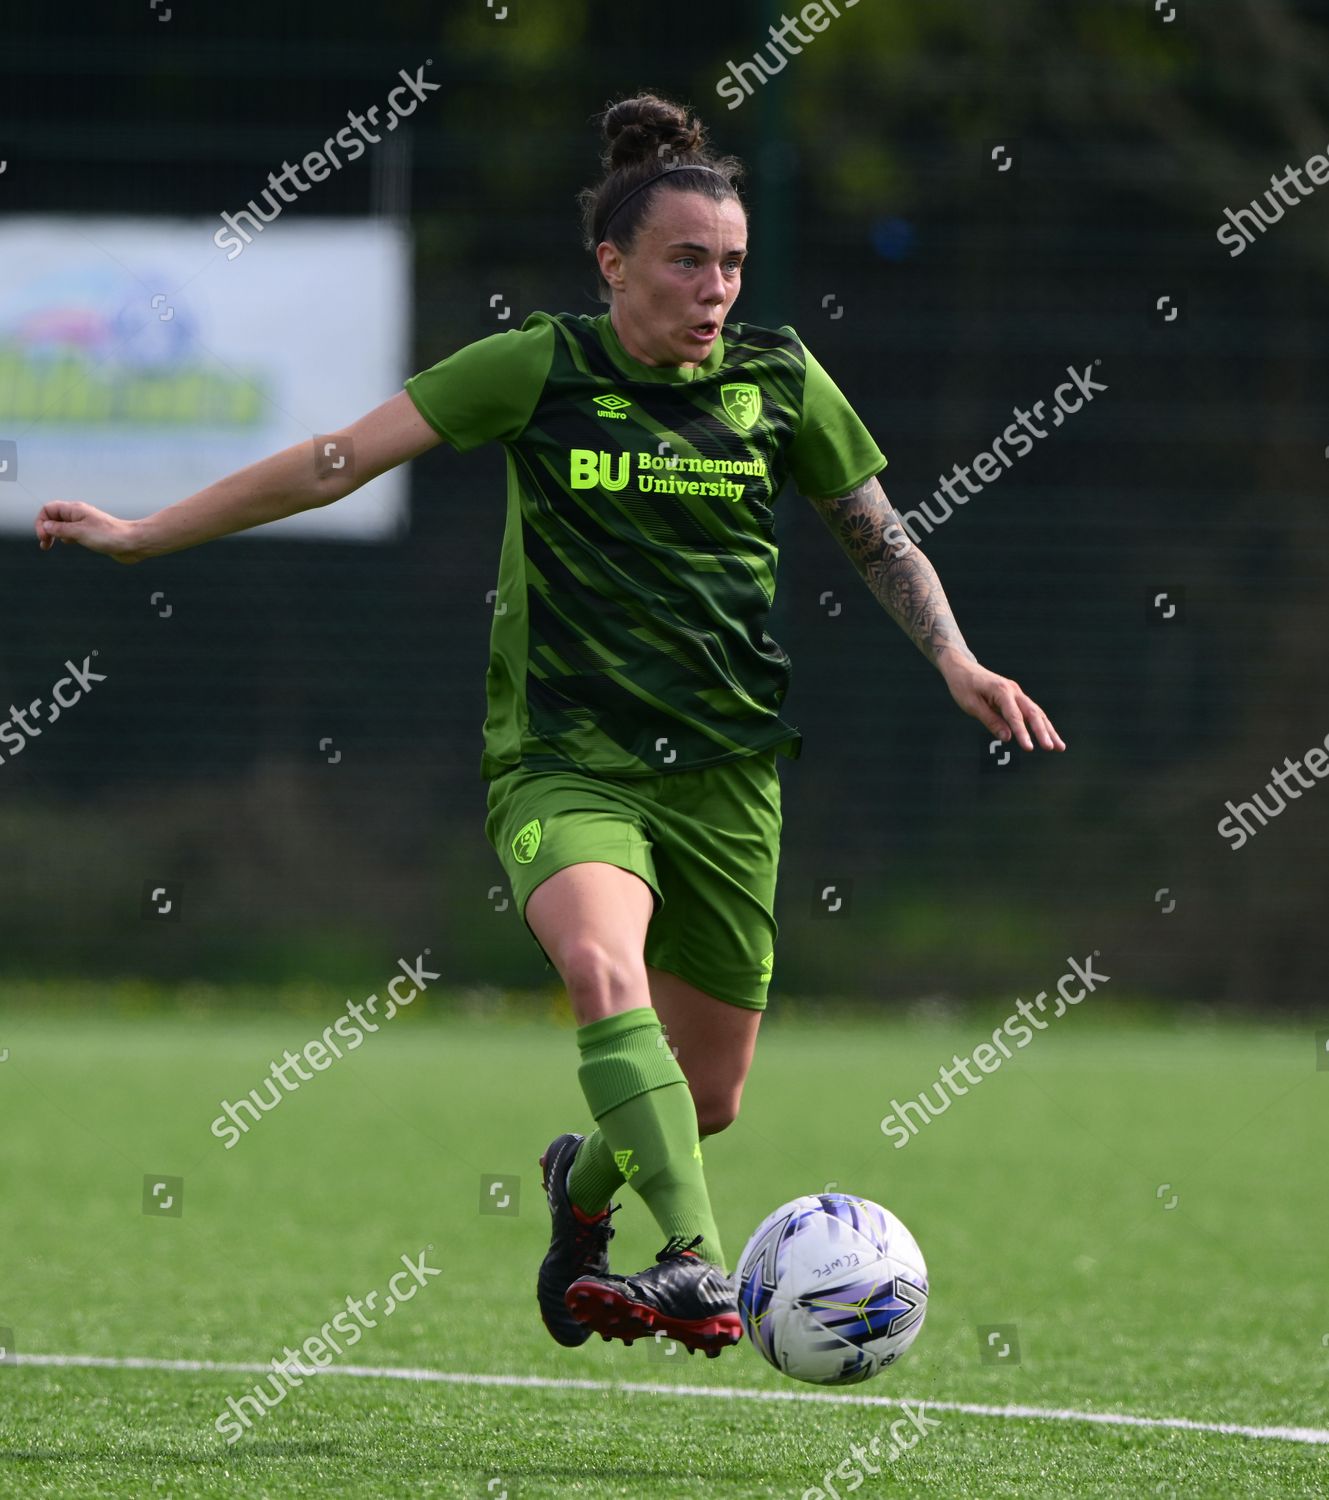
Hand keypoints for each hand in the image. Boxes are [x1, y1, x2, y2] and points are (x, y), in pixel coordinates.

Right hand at [34, 502, 145, 563]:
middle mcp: (79, 515)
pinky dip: (66, 538)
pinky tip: (69, 544)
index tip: (44, 537)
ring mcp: (86, 524)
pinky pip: (73, 533)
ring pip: (63, 526)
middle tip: (44, 544)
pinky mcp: (92, 534)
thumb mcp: (80, 532)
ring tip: (49, 545)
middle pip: (54, 517)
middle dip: (45, 529)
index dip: (41, 521)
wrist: (132, 543)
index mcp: (75, 510)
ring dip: (54, 534)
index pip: (49, 509)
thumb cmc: (109, 536)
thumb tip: (46, 526)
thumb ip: (60, 529)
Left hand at [940, 655, 1065, 750]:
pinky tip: (1049, 736)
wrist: (962, 667)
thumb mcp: (971, 704)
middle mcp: (1013, 690)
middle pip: (1033, 713)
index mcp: (1001, 691)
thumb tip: (1007, 738)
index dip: (1022, 733)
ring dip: (1049, 730)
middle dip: (1043, 732)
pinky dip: (1041, 724)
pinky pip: (1032, 712)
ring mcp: (1017, 692)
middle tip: (1051, 748)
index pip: (1014, 716)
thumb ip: (990, 720)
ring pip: (1037, 713)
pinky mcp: (1016, 697)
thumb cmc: (963, 686)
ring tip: (1060, 747)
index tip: (1029, 748)